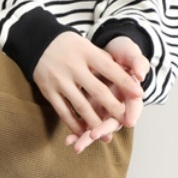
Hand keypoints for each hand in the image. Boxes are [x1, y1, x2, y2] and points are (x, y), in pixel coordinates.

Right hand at [33, 32, 143, 152]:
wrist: (38, 42)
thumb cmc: (70, 46)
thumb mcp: (88, 45)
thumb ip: (104, 60)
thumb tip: (125, 76)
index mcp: (87, 53)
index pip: (111, 70)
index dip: (125, 83)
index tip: (139, 95)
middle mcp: (74, 67)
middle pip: (98, 91)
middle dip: (114, 108)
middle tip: (126, 121)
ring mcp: (60, 81)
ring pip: (80, 106)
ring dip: (94, 123)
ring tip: (105, 135)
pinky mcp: (49, 92)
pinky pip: (63, 112)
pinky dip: (73, 124)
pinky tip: (82, 133)